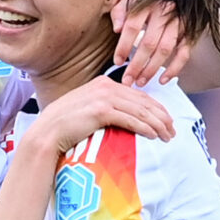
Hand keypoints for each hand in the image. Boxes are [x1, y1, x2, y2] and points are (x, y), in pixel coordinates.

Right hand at [30, 74, 173, 156]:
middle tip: (172, 130)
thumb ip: (105, 108)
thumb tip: (124, 117)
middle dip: (161, 116)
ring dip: (157, 124)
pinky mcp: (102, 111)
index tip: (165, 120)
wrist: (47, 133)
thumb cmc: (65, 127)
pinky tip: (154, 135)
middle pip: (142, 101)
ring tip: (167, 135)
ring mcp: (104, 97)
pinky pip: (131, 120)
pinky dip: (145, 128)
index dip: (155, 107)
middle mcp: (106, 86)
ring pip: (140, 111)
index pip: (137, 95)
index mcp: (103, 83)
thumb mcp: (87, 110)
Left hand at [112, 0, 189, 86]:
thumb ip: (119, 12)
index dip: (123, 46)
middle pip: (149, 43)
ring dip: (152, 69)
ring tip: (140, 82)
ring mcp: (179, 22)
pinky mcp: (189, 32)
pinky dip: (174, 68)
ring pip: (165, 50)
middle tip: (127, 80)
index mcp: (147, 3)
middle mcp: (164, 12)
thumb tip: (117, 29)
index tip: (117, 62)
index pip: (132, 27)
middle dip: (137, 65)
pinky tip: (163, 80)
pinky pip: (184, 53)